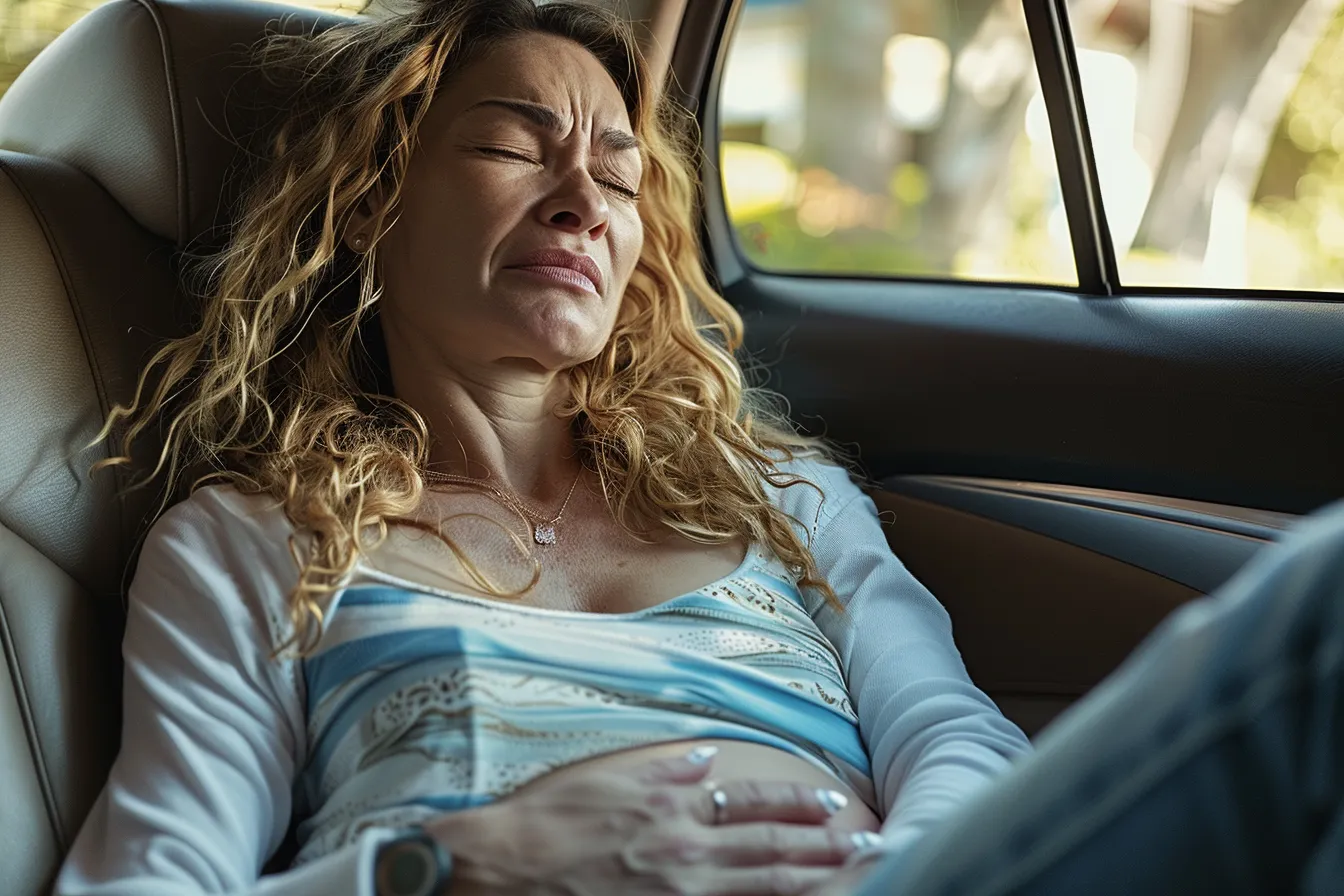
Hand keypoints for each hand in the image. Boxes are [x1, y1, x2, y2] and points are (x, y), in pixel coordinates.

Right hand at [428, 746, 874, 894]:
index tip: (836, 804)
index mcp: (673, 810)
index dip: (798, 806)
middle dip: (826, 849)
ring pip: (759, 890)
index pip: (751, 805)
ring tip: (856, 876)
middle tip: (874, 845)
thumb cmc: (547, 822)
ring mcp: (677, 895)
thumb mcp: (605, 778)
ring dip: (810, 881)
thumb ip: (663, 771)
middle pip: (770, 852)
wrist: (498, 871)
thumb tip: (706, 758)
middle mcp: (685, 852)